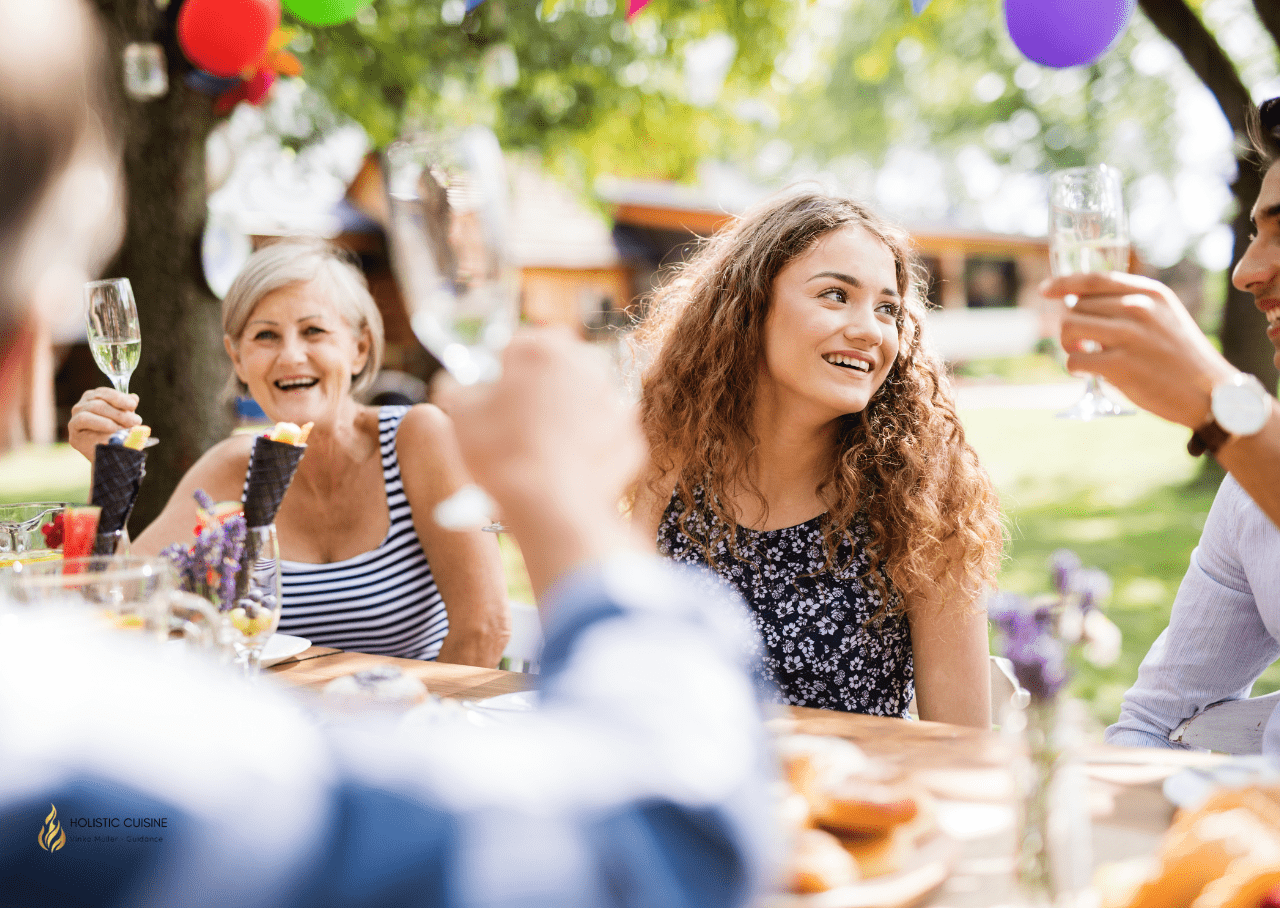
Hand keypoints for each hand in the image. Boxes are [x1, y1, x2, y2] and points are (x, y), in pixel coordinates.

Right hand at [68, 387, 140, 460]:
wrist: (108, 457)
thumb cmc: (117, 435)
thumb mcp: (125, 419)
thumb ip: (128, 408)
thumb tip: (134, 398)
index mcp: (93, 398)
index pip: (104, 393)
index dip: (119, 397)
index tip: (133, 405)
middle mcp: (81, 406)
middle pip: (100, 403)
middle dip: (120, 412)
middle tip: (135, 421)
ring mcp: (75, 419)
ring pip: (92, 409)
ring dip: (112, 419)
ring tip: (126, 428)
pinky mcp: (74, 434)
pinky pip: (84, 422)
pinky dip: (101, 424)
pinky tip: (113, 431)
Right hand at [436, 330, 646, 596]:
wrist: (549, 507)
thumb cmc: (499, 454)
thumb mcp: (459, 413)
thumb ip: (459, 389)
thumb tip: (460, 387)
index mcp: (542, 349)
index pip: (519, 345)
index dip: (504, 370)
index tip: (497, 394)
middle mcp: (586, 365)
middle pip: (559, 368)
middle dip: (541, 388)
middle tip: (519, 421)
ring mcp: (614, 402)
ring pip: (585, 401)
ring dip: (568, 417)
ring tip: (541, 449)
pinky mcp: (629, 437)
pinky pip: (603, 437)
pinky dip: (588, 449)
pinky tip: (565, 469)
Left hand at [1043, 271, 1236, 428]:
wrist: (1211, 394)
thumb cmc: (1181, 358)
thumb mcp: (1163, 317)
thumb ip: (1130, 305)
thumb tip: (1081, 303)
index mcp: (1149, 293)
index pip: (1094, 279)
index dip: (1063, 282)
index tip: (1046, 290)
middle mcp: (1138, 308)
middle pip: (1075, 308)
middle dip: (1071, 327)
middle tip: (1082, 344)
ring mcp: (1129, 336)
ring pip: (1069, 330)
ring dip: (1068, 346)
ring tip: (1083, 356)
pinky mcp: (1120, 366)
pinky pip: (1074, 361)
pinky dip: (1075, 369)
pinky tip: (1089, 374)